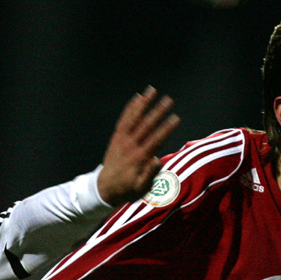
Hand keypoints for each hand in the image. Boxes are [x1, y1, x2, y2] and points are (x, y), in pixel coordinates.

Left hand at [97, 87, 178, 205]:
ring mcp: (122, 139)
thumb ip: (149, 175)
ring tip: (152, 90)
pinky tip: (138, 98)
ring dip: (144, 103)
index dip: (167, 128)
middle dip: (158, 111)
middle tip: (169, 99)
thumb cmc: (126, 189)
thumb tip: (158, 160)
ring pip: (134, 118)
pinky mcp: (116, 137)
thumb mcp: (140, 188)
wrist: (104, 188)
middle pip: (146, 125)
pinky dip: (130, 108)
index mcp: (139, 157)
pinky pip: (124, 119)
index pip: (156, 139)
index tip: (176, 118)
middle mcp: (131, 145)